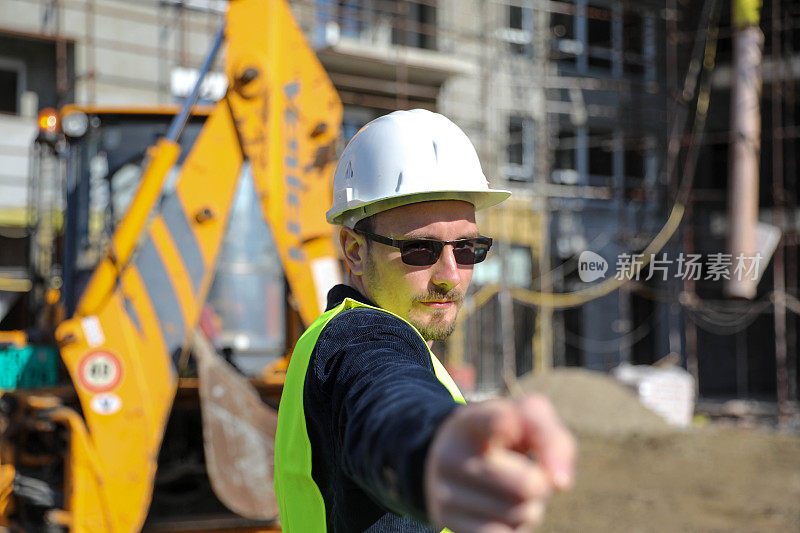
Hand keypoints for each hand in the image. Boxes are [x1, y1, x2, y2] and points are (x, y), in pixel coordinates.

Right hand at [424, 394, 575, 532]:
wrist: (459, 461)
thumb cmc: (506, 439)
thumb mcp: (529, 422)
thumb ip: (552, 439)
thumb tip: (560, 482)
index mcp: (471, 421)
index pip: (489, 420)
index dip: (502, 422)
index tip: (509, 423)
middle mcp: (450, 455)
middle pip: (527, 485)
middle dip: (540, 484)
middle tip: (526, 473)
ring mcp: (444, 492)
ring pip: (519, 514)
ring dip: (528, 507)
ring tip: (509, 491)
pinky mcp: (447, 523)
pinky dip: (512, 527)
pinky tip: (498, 512)